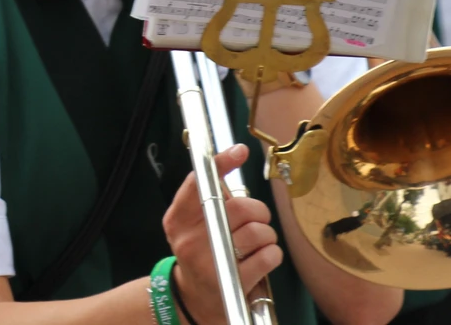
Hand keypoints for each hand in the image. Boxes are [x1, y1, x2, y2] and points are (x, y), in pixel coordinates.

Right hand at [163, 145, 281, 322]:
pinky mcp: (232, 282)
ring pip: (257, 232)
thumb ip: (210, 197)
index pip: (198, 184)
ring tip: (258, 243)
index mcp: (177, 220)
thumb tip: (235, 155)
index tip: (239, 151)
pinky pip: (267, 256)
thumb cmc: (201, 252)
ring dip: (267, 235)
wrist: (195, 300)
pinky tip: (263, 258)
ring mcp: (210, 262)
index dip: (220, 164)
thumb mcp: (193, 225)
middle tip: (256, 219)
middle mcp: (189, 239)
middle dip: (257, 211)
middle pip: (238, 208)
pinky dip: (273, 254)